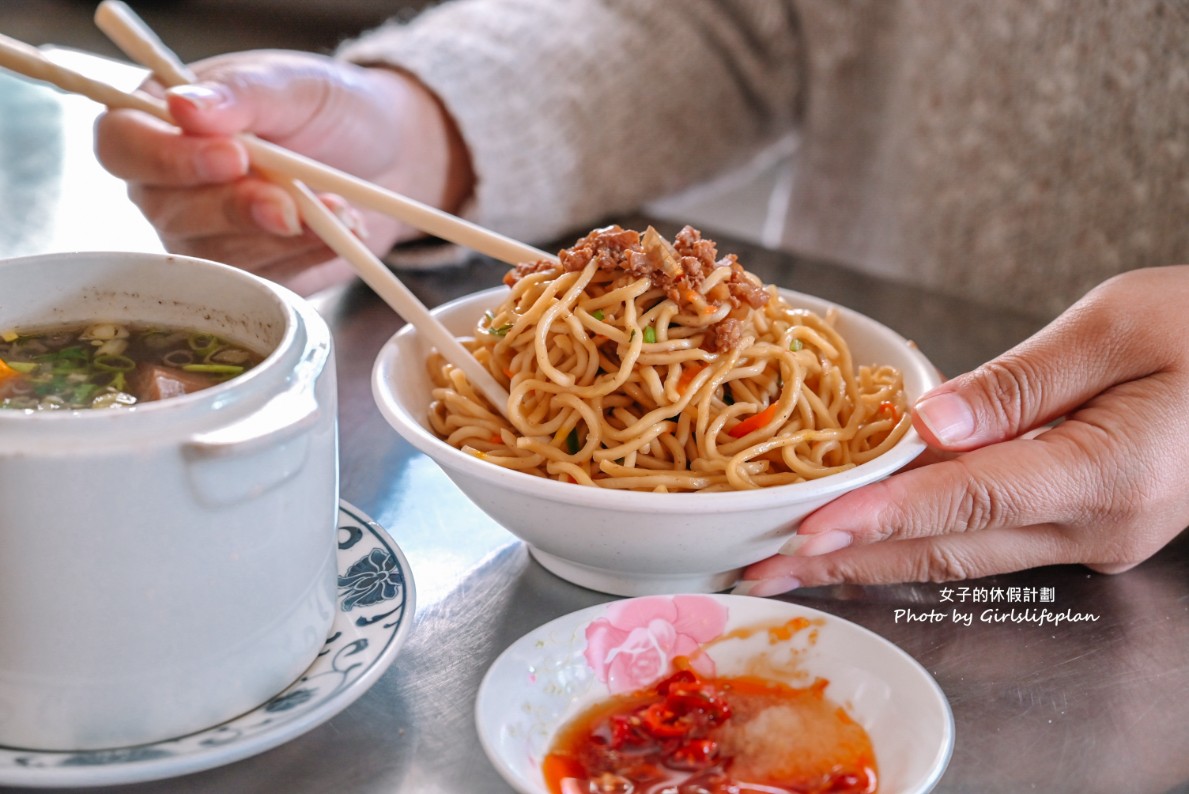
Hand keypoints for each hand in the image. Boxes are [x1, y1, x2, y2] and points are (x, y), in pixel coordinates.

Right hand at [94, 50, 472, 293]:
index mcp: (160, 123)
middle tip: (292, 201)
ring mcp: (206, 238)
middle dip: (238, 209)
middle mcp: (168, 187)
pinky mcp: (250, 277)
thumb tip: (183, 106)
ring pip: (221, 255)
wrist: (388, 157)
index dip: (168, 158)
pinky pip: (266, 282)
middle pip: (169, 211)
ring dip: (286, 235)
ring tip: (339, 207)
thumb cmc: (329, 110)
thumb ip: (241, 95)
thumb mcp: (292, 85)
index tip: (233, 157)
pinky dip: (309, 256)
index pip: (123, 145)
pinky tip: (342, 231)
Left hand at [737, 265, 1188, 595]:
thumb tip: (928, 423)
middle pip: (946, 547)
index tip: (805, 530)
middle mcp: (1098, 526)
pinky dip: (918, 537)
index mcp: (1110, 472)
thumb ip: (1020, 381)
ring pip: (960, 553)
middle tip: (764, 569)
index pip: (965, 501)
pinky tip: (866, 536)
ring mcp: (1093, 538)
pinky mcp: (1085, 528)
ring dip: (872, 558)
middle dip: (846, 560)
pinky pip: (985, 537)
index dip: (877, 518)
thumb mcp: (1119, 325)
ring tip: (793, 560)